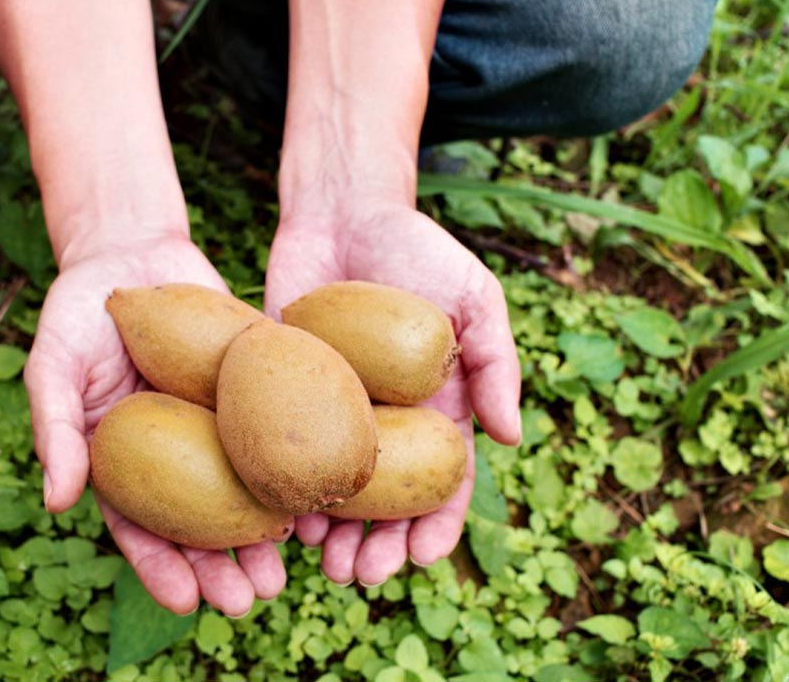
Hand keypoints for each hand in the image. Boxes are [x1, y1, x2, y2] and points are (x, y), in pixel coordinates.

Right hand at [26, 232, 290, 615]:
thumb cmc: (77, 308)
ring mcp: (217, 425)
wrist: (132, 248)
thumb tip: (57, 502)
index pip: (140, 528)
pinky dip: (297, 468)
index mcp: (122, 461)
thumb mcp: (54, 362)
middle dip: (225, 566)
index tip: (185, 604)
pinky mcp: (255, 390)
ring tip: (290, 567)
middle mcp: (174, 452)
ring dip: (267, 532)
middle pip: (201, 523)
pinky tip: (322, 496)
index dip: (161, 569)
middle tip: (252, 598)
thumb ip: (55, 428)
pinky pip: (279, 434)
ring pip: (246, 490)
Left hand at [264, 193, 521, 585]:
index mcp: (435, 411)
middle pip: (383, 504)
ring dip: (329, 536)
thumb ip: (496, 364)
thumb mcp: (474, 298)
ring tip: (321, 565)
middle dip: (378, 548)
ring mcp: (331, 413)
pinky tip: (277, 518)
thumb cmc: (417, 250)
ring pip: (332, 491)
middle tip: (361, 576)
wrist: (341, 212)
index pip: (442, 485)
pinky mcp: (282, 395)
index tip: (424, 559)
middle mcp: (384, 423)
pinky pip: (282, 452)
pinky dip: (282, 490)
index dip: (437, 528)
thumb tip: (511, 437)